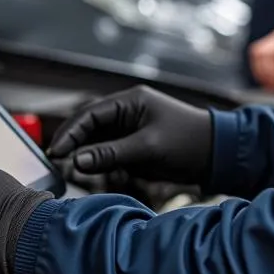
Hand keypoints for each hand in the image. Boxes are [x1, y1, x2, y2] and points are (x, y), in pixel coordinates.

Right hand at [48, 86, 212, 183]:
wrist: (216, 154)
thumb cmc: (187, 142)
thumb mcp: (148, 148)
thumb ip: (111, 153)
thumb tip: (77, 160)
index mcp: (131, 101)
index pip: (91, 114)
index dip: (71, 132)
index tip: (57, 151)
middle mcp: (127, 111)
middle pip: (90, 125)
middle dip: (74, 142)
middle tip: (57, 160)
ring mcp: (130, 128)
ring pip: (97, 140)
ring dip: (86, 154)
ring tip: (75, 170)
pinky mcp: (134, 144)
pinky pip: (109, 152)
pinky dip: (102, 162)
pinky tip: (102, 172)